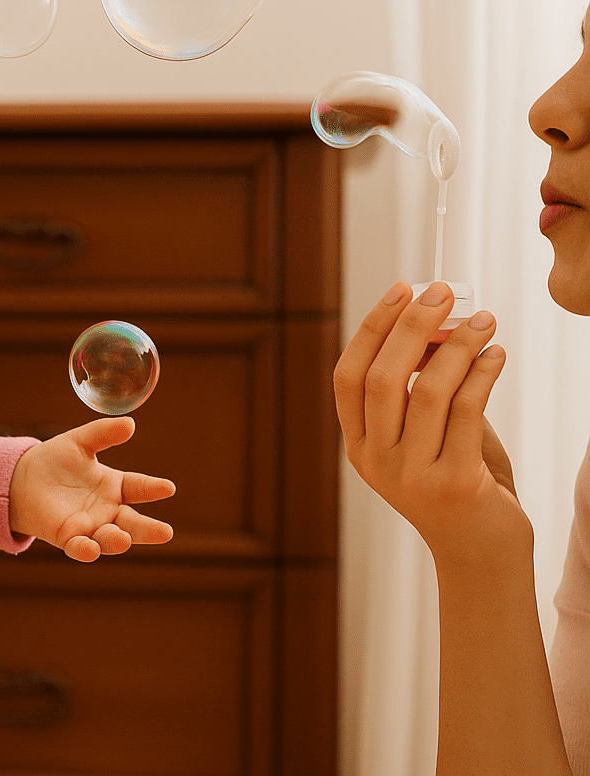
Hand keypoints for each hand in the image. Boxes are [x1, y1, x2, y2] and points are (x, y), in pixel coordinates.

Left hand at [7, 417, 175, 561]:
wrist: (23, 477)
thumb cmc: (56, 459)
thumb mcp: (80, 442)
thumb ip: (103, 434)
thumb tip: (129, 424)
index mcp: (115, 486)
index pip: (140, 488)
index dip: (153, 488)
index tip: (167, 487)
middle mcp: (107, 510)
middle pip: (132, 523)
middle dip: (148, 529)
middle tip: (165, 532)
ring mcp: (90, 527)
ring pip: (109, 539)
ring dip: (117, 541)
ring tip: (123, 539)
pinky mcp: (67, 538)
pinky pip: (79, 548)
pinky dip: (86, 550)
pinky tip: (90, 549)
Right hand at [334, 281, 527, 570]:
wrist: (482, 554)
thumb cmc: (458, 483)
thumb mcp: (429, 434)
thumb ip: (425, 387)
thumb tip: (437, 324)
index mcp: (358, 445)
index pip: (348, 375)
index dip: (372, 329)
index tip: (401, 291)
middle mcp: (374, 461)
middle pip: (383, 377)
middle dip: (412, 326)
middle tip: (442, 293)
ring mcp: (410, 476)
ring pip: (427, 391)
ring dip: (457, 346)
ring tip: (483, 320)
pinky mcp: (454, 484)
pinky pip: (467, 412)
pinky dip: (483, 373)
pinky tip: (496, 354)